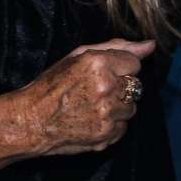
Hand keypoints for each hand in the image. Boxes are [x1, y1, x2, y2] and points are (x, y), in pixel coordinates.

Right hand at [16, 38, 154, 156]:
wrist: (30, 121)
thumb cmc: (51, 86)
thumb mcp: (78, 57)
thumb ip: (117, 47)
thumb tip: (150, 45)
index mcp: (99, 64)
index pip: (134, 63)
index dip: (119, 68)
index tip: (102, 74)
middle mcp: (107, 88)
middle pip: (136, 86)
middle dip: (119, 87)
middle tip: (94, 91)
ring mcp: (108, 114)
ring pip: (131, 108)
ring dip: (117, 107)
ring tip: (90, 107)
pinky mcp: (107, 135)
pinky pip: (123, 127)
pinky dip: (111, 125)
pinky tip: (90, 120)